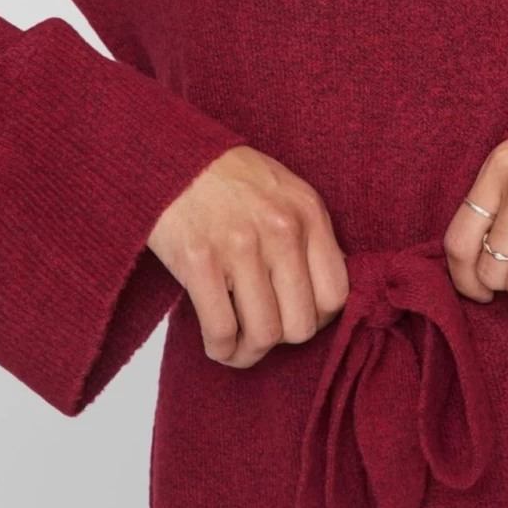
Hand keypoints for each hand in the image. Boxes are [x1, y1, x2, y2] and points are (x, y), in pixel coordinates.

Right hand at [145, 145, 347, 367]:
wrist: (170, 153)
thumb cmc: (227, 177)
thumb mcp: (284, 192)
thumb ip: (307, 236)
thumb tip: (323, 293)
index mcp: (308, 213)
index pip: (336, 294)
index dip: (318, 320)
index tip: (296, 318)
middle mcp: (281, 231)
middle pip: (301, 325)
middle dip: (282, 339)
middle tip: (264, 332)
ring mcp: (241, 247)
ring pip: (264, 335)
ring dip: (249, 353)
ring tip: (238, 346)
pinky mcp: (200, 261)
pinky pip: (222, 331)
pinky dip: (221, 350)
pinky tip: (217, 344)